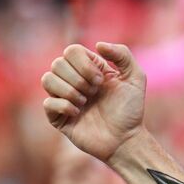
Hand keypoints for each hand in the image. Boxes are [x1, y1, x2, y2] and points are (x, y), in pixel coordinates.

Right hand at [42, 42, 147, 163]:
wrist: (126, 139)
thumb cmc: (131, 110)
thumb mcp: (136, 78)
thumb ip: (123, 54)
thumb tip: (98, 45)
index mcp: (88, 68)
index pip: (71, 51)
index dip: (84, 64)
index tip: (101, 80)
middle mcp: (73, 81)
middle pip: (57, 64)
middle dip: (78, 79)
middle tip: (94, 93)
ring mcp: (64, 99)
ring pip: (47, 80)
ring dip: (68, 90)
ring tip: (85, 103)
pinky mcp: (58, 117)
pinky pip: (47, 103)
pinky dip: (64, 106)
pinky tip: (78, 113)